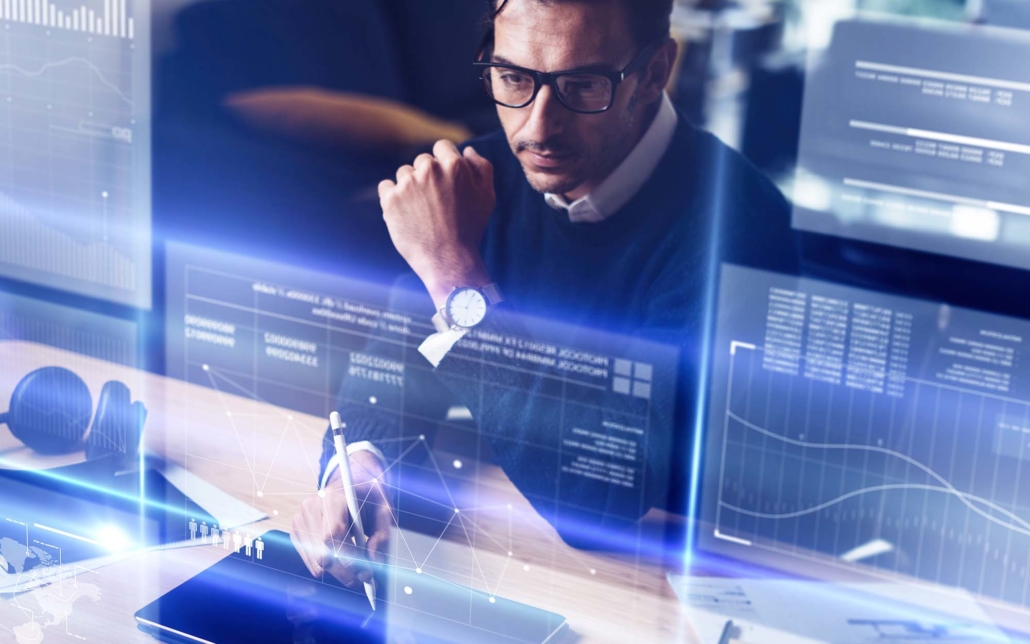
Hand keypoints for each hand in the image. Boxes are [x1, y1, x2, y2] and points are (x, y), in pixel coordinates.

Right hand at [290, 451, 392, 588]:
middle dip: (346, 572)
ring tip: (358, 567)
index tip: (367, 574)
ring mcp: (300, 519)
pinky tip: (343, 556)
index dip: (350, 560)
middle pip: (323, 554)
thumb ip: (382, 535)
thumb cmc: (369, 496)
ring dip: (339, 572)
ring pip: (316, 563)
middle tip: (366, 579)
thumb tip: (375, 563)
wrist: (350, 481)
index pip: (333, 535)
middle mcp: (310, 507)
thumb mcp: (384, 509)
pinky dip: (329, 567)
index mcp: (332, 497)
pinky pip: (311, 562)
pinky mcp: (296, 531)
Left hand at [378, 140, 495, 308]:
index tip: (445, 182)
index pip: (442, 147)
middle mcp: (430, 170)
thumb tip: (467, 150)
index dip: (444, 163)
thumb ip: (482, 167)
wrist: (448, 260)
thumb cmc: (470, 229)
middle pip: (423, 161)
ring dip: (410, 187)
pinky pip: (386, 187)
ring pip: (404, 173)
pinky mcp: (390, 199)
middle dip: (428, 176)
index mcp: (454, 165)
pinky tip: (405, 212)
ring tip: (422, 211)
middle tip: (436, 203)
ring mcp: (408, 184)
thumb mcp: (487, 197)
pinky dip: (392, 197)